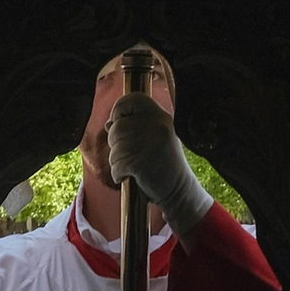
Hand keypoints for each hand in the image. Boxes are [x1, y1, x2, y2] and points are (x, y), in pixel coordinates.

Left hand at [106, 96, 212, 236]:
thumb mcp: (156, 137)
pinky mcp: (141, 163)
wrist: (180, 191)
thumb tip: (109, 124)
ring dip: (117, 161)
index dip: (119, 110)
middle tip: (130, 154)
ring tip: (133, 167)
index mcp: (161, 116)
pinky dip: (118, 174)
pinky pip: (116, 165)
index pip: (132, 99)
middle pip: (117, 127)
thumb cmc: (164, 163)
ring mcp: (150, 144)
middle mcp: (157, 126)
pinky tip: (131, 176)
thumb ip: (136, 125)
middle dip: (116, 143)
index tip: (119, 123)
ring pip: (114, 148)